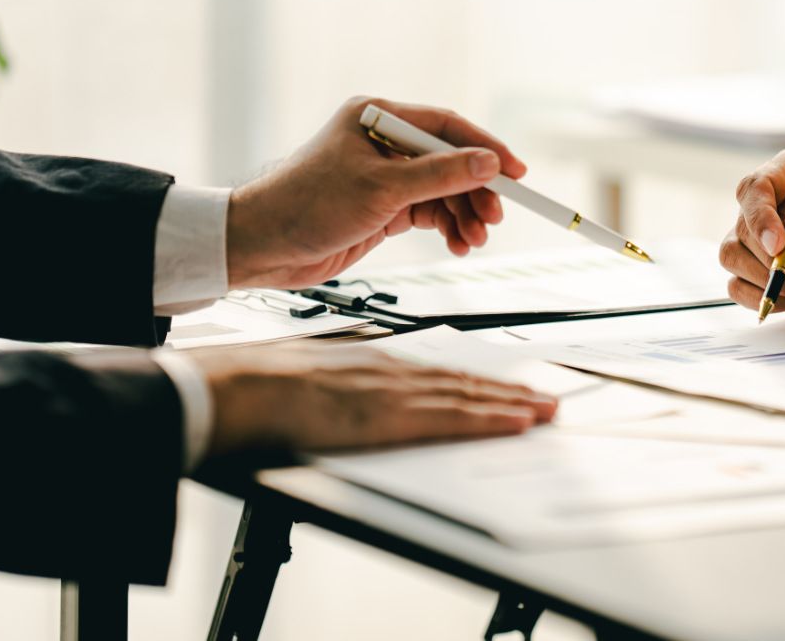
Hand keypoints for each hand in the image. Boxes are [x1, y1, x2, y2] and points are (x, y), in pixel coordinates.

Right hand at [193, 343, 557, 455]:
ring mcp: (394, 393)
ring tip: (545, 411)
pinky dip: (490, 420)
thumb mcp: (316, 375)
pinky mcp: (390, 417)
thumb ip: (345, 387)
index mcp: (374, 362)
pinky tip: (517, 423)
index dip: (479, 383)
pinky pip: (453, 419)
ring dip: (512, 405)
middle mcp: (392, 371)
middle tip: (547, 399)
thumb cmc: (261, 386)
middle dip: (509, 392)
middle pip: (463, 383)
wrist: (237, 387)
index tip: (509, 389)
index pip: (440, 374)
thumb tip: (357, 403)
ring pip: (468, 398)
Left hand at [226, 96, 528, 288]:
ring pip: (443, 191)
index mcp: (378, 118)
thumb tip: (488, 163)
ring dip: (463, 215)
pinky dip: (447, 228)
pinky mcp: (383, 206)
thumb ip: (439, 175)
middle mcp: (384, 142)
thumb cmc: (306, 205)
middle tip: (494, 217)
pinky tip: (457, 244)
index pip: (446, 126)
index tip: (516, 172)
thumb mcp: (381, 189)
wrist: (262, 247)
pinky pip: (430, 212)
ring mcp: (385, 175)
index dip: (486, 149)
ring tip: (474, 239)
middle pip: (450, 161)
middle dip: (475, 192)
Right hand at [721, 149, 784, 318]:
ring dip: (768, 281)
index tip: (778, 245)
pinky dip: (764, 298)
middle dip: (773, 261)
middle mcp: (769, 205)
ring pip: (731, 256)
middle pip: (742, 229)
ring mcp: (760, 241)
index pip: (755, 188)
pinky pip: (737, 286)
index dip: (760, 217)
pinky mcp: (760, 273)